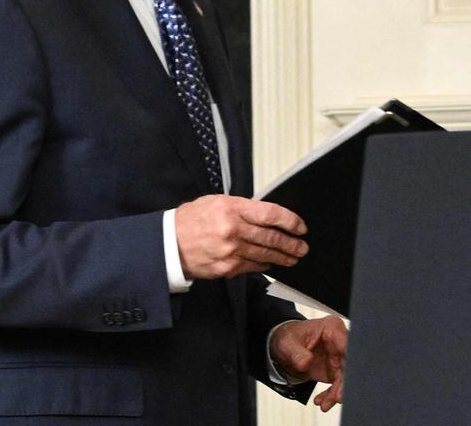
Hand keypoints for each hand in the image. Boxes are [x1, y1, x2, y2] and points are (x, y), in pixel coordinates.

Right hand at [174, 195, 307, 279]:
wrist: (168, 244)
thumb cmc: (193, 220)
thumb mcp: (217, 202)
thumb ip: (243, 208)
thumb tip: (269, 216)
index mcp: (232, 208)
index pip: (271, 214)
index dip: (290, 221)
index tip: (301, 227)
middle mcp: (233, 229)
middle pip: (271, 238)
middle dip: (291, 244)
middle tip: (302, 247)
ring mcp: (230, 251)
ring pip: (265, 255)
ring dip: (283, 257)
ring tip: (294, 257)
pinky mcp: (226, 268)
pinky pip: (252, 267)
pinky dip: (263, 265)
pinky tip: (270, 264)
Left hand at [270, 316, 348, 411]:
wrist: (284, 348)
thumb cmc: (288, 338)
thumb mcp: (288, 344)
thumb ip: (297, 353)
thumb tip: (306, 363)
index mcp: (332, 328)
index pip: (347, 344)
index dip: (351, 360)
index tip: (347, 376)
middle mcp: (339, 342)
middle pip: (350, 363)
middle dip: (345, 382)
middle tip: (338, 397)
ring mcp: (338, 357)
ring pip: (345, 377)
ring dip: (337, 392)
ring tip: (326, 404)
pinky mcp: (334, 370)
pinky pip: (337, 385)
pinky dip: (331, 395)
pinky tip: (322, 401)